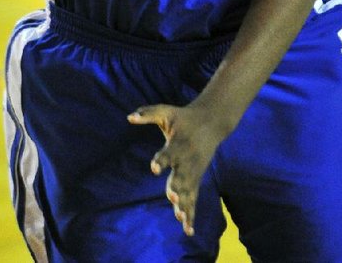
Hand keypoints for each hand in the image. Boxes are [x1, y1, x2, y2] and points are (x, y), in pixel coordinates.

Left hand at [128, 101, 224, 236]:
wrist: (212, 121)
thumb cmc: (184, 117)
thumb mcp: (167, 112)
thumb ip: (148, 114)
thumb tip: (129, 117)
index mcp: (178, 143)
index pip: (168, 153)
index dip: (161, 160)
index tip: (154, 167)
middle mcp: (186, 160)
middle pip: (181, 175)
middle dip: (177, 187)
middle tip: (172, 197)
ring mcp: (193, 171)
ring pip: (188, 191)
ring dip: (184, 204)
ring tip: (179, 218)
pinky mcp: (197, 179)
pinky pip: (194, 198)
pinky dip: (191, 213)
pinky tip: (188, 230)